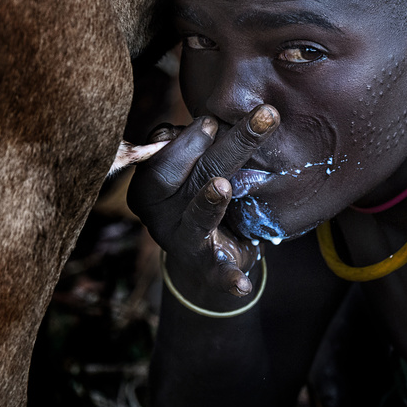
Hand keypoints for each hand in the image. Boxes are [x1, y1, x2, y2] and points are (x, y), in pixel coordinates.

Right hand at [128, 104, 279, 298]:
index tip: (212, 120)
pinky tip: (241, 286)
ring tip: (223, 186)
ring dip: (208, 203)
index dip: (183, 141)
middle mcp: (160, 216)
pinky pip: (217, 274)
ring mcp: (182, 243)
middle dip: (220, 149)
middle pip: (185, 180)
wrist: (205, 253)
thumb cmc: (198, 194)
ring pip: (195, 219)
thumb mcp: (191, 167)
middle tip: (256, 121)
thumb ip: (190, 144)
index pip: (160, 161)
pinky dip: (229, 279)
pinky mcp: (208, 268)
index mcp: (150, 189)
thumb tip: (204, 122)